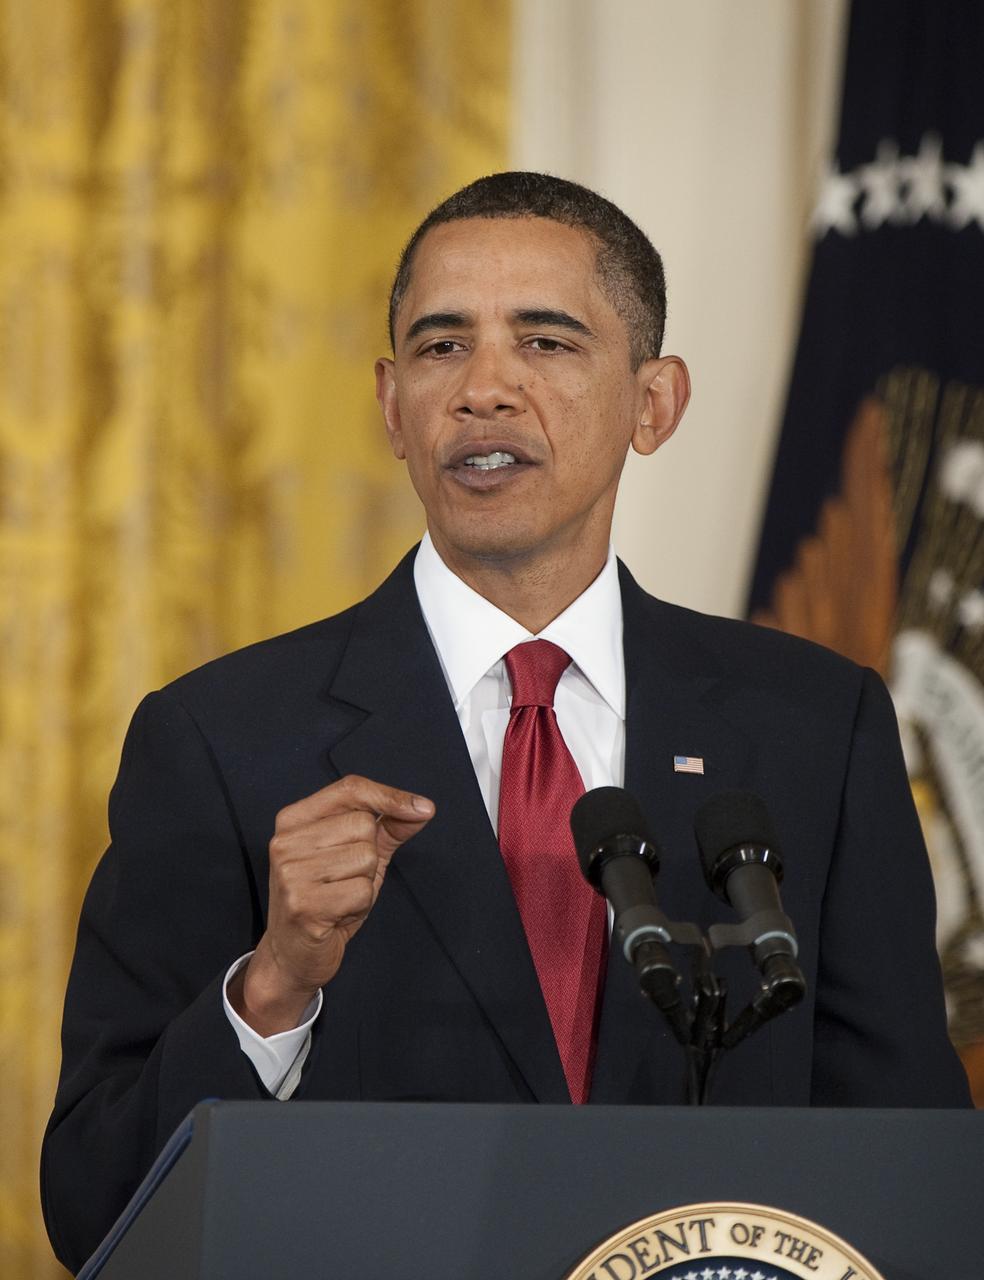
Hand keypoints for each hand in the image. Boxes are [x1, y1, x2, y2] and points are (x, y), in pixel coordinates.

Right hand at [228, 774, 434, 1035]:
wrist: (293, 955)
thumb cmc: (327, 900)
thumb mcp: (357, 856)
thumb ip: (388, 828)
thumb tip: (423, 807)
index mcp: (294, 820)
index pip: (350, 788)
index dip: (390, 796)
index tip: (423, 808)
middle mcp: (285, 841)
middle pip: (363, 825)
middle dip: (369, 856)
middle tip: (343, 880)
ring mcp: (290, 872)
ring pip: (366, 857)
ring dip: (364, 883)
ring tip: (339, 897)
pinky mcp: (302, 904)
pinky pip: (362, 891)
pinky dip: (360, 905)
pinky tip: (337, 914)